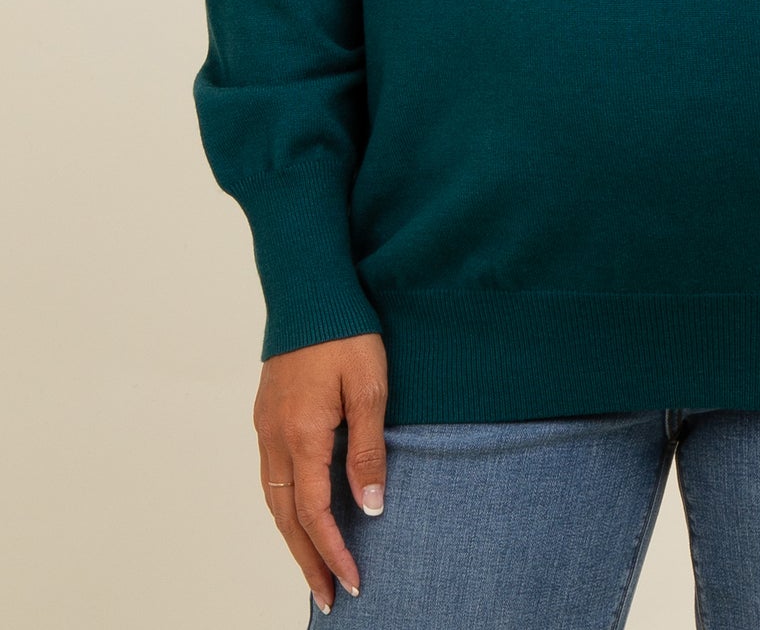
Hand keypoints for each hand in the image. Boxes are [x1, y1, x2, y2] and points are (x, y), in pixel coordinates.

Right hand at [252, 332, 388, 615]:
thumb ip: (367, 449)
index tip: (353, 583)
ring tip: (314, 567)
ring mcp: (266, 425)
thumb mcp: (368, 387)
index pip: (314, 513)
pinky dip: (284, 506)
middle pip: (286, 517)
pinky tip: (298, 513)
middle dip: (307, 561)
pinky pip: (271, 475)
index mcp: (301, 435)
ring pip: (274, 499)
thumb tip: (367, 507)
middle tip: (329, 597)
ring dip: (293, 537)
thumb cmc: (344, 331)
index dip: (333, 553)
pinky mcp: (266, 413)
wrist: (308, 286)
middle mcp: (275, 437)